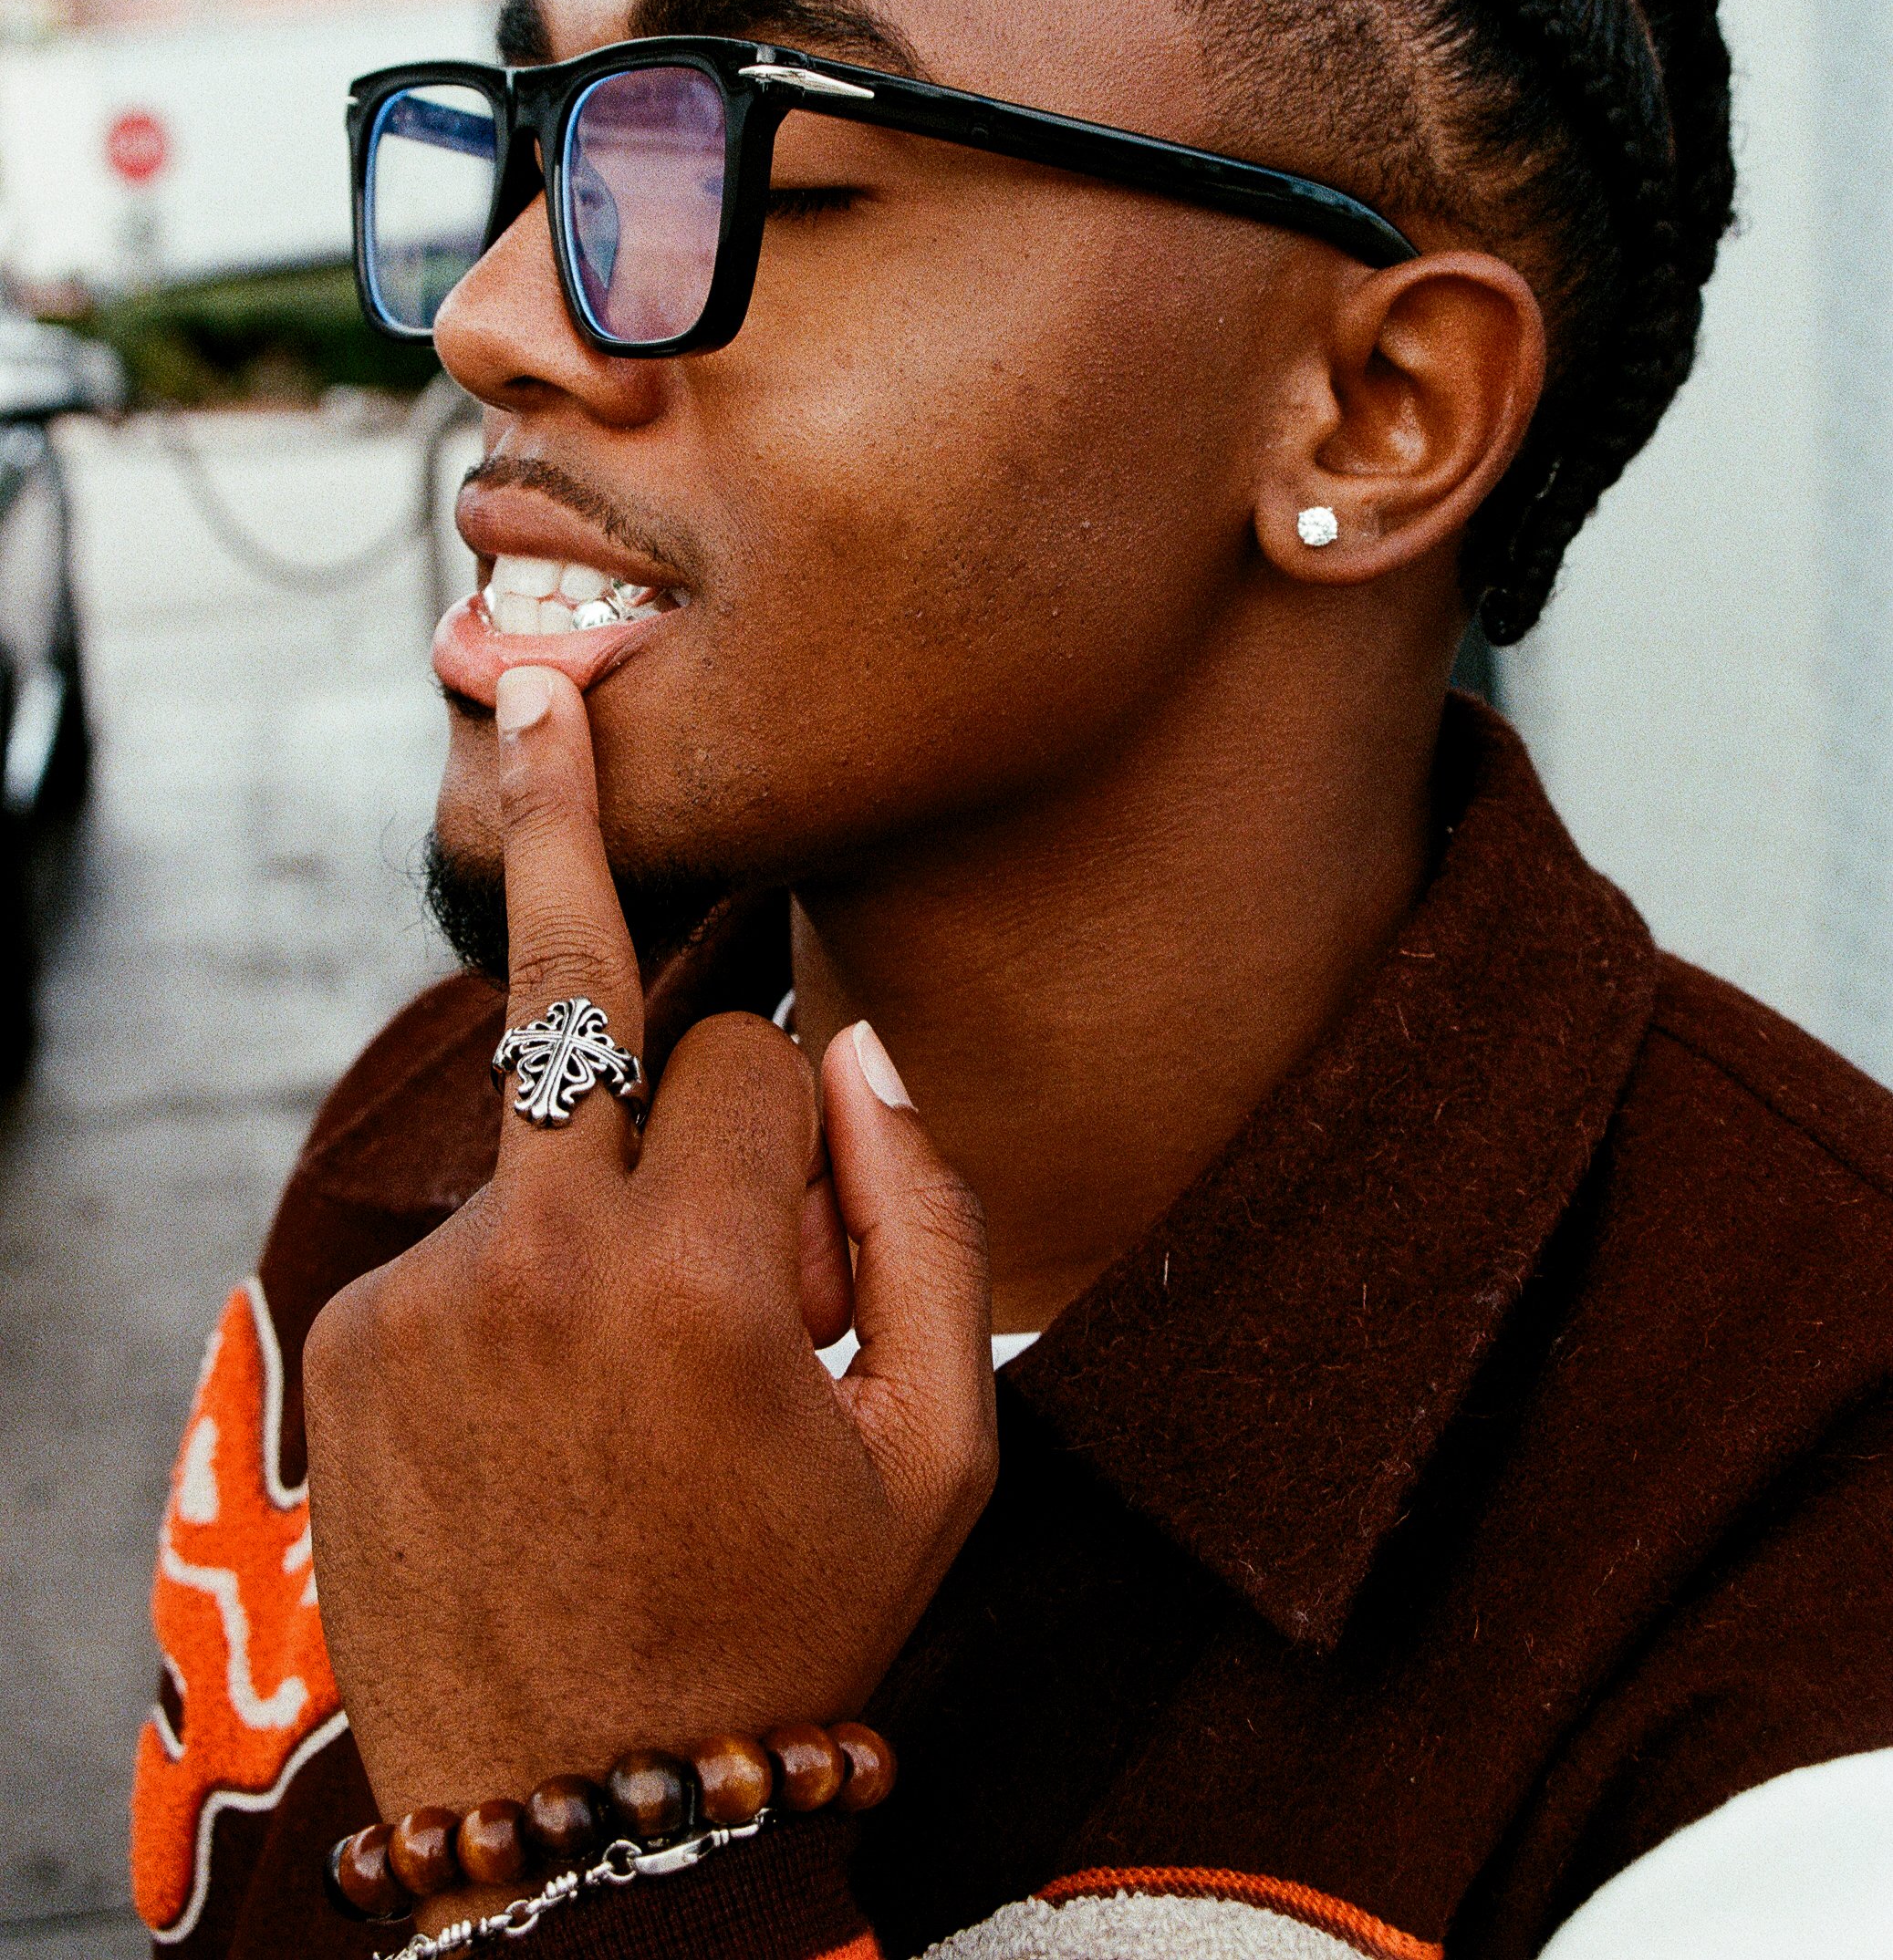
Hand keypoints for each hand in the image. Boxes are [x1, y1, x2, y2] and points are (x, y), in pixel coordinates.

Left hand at [303, 665, 995, 1824]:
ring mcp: (430, 1297)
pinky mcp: (359, 1338)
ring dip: (603, 1195)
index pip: (755, 1062)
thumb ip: (929, 1220)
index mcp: (702, 1282)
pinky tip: (556, 1421)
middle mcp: (543, 1262)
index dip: (803, 1121)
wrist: (583, 1817)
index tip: (810, 1211)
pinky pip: (473, 1241)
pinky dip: (528, 1286)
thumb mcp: (942, 1453)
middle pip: (571, 983)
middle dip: (571, 821)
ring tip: (635, 1387)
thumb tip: (868, 1043)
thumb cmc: (792, 1633)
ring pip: (544, 1142)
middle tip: (533, 678)